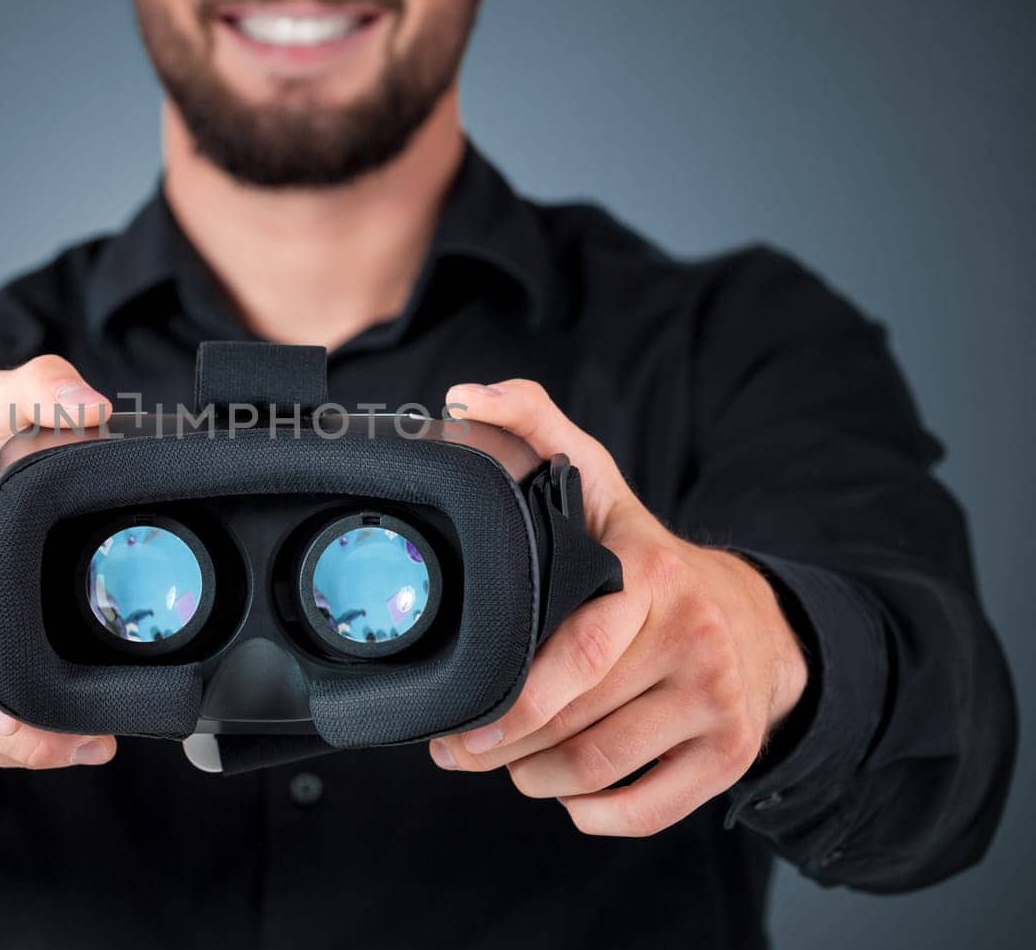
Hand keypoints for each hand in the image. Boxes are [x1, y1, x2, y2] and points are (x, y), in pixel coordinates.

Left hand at [430, 380, 808, 835]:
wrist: (754, 615)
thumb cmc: (646, 556)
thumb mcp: (599, 482)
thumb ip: (534, 427)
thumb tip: (466, 397)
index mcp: (651, 576)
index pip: (573, 657)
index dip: (509, 705)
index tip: (454, 730)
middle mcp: (693, 638)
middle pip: (575, 725)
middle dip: (504, 749)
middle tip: (465, 748)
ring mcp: (720, 700)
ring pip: (599, 772)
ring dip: (537, 781)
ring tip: (510, 762)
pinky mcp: (734, 753)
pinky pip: (646, 812)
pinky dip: (593, 812)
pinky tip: (569, 788)